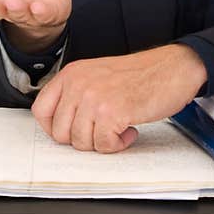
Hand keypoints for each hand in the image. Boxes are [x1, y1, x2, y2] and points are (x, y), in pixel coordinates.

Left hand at [31, 44, 207, 152]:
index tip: (73, 130)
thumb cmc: (140, 74)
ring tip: (118, 128)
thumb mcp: (97, 75)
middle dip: (83, 139)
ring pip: (81, 142)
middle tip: (102, 130)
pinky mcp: (112, 112)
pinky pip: (103, 145)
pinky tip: (129, 130)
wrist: (172, 67)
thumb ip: (76, 94)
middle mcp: (79, 84)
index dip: (55, 128)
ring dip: (102, 142)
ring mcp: (94, 98)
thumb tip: (61, 125)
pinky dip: (118, 144)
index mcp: (72, 73)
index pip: (41, 110)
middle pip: (60, 133)